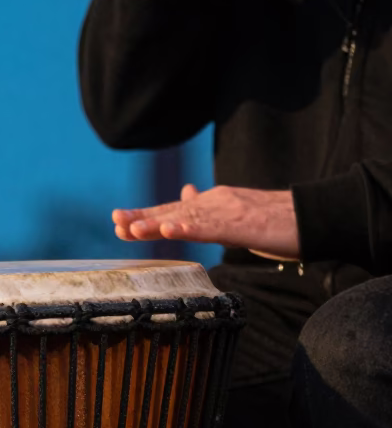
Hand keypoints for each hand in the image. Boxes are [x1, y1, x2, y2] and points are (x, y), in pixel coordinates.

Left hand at [112, 185, 299, 260]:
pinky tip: (169, 230)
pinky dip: (188, 228)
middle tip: (115, 222)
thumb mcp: (237, 218)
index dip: (147, 216)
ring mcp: (228, 211)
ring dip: (156, 223)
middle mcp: (216, 202)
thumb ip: (210, 211)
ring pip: (185, 218)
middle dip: (142, 218)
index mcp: (214, 204)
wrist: (312, 217)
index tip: (120, 222)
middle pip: (172, 212)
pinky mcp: (242, 224)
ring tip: (130, 228)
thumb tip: (187, 196)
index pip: (174, 211)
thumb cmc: (277, 221)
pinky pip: (210, 227)